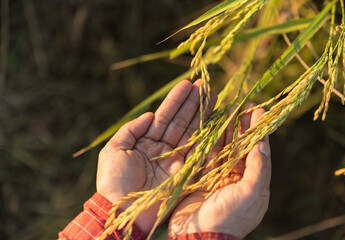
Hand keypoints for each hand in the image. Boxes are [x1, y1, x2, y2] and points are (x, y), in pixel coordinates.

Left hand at [96, 79, 216, 232]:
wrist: (120, 210)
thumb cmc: (113, 180)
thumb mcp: (114, 150)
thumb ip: (131, 130)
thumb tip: (150, 115)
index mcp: (145, 141)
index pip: (164, 116)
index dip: (176, 101)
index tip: (188, 84)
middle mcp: (162, 148)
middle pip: (181, 122)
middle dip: (193, 104)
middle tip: (206, 86)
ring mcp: (175, 160)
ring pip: (191, 133)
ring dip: (203, 115)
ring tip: (214, 96)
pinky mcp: (184, 173)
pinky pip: (198, 152)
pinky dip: (207, 137)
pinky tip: (216, 122)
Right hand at [168, 105, 270, 238]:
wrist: (199, 236)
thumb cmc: (229, 217)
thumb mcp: (250, 194)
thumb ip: (258, 168)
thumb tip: (264, 144)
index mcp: (253, 182)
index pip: (258, 150)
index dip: (258, 129)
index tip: (259, 110)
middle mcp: (238, 177)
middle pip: (241, 145)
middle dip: (242, 126)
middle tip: (241, 105)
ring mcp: (219, 177)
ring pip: (224, 147)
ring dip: (226, 129)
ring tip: (227, 110)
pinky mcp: (201, 178)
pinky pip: (207, 155)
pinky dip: (209, 141)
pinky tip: (210, 126)